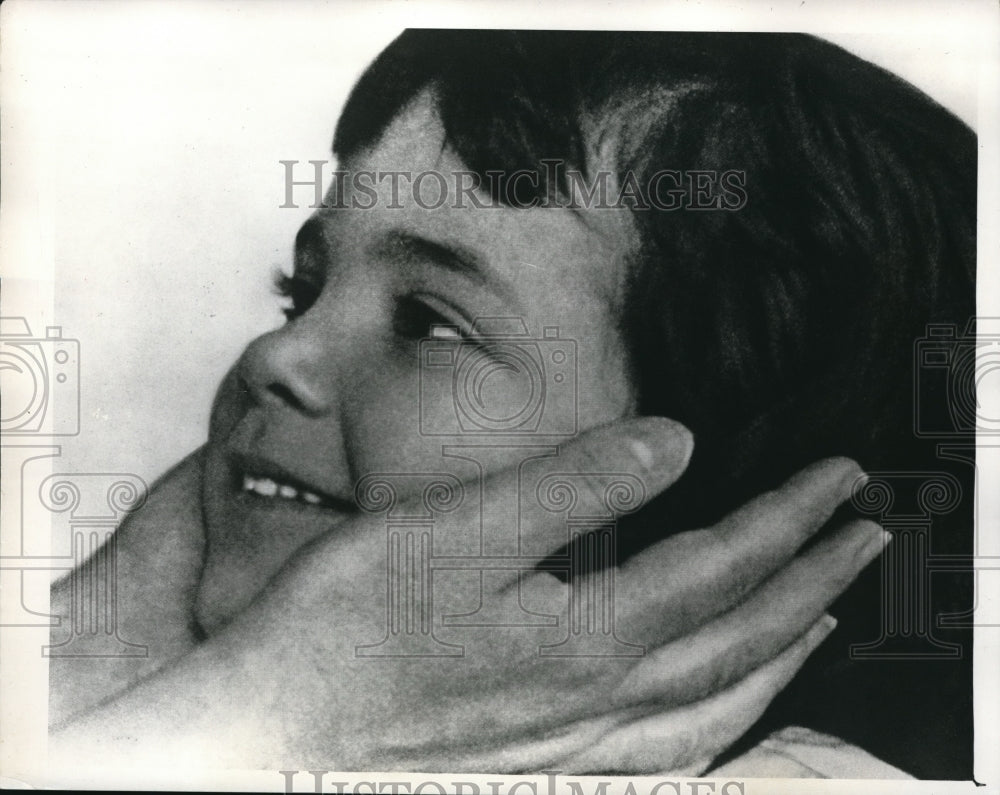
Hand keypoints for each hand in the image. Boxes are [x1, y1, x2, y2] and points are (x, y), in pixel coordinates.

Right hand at [51, 419, 882, 772]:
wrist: (278, 730)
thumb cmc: (348, 626)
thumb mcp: (456, 531)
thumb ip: (572, 488)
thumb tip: (673, 442)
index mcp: (586, 631)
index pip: (723, 564)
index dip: (790, 517)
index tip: (841, 477)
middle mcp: (599, 698)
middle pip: (742, 637)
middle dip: (816, 579)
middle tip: (867, 536)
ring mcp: (580, 745)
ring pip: (721, 704)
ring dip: (786, 653)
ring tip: (827, 616)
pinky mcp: (551, 767)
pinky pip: (674, 756)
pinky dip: (726, 723)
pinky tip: (731, 708)